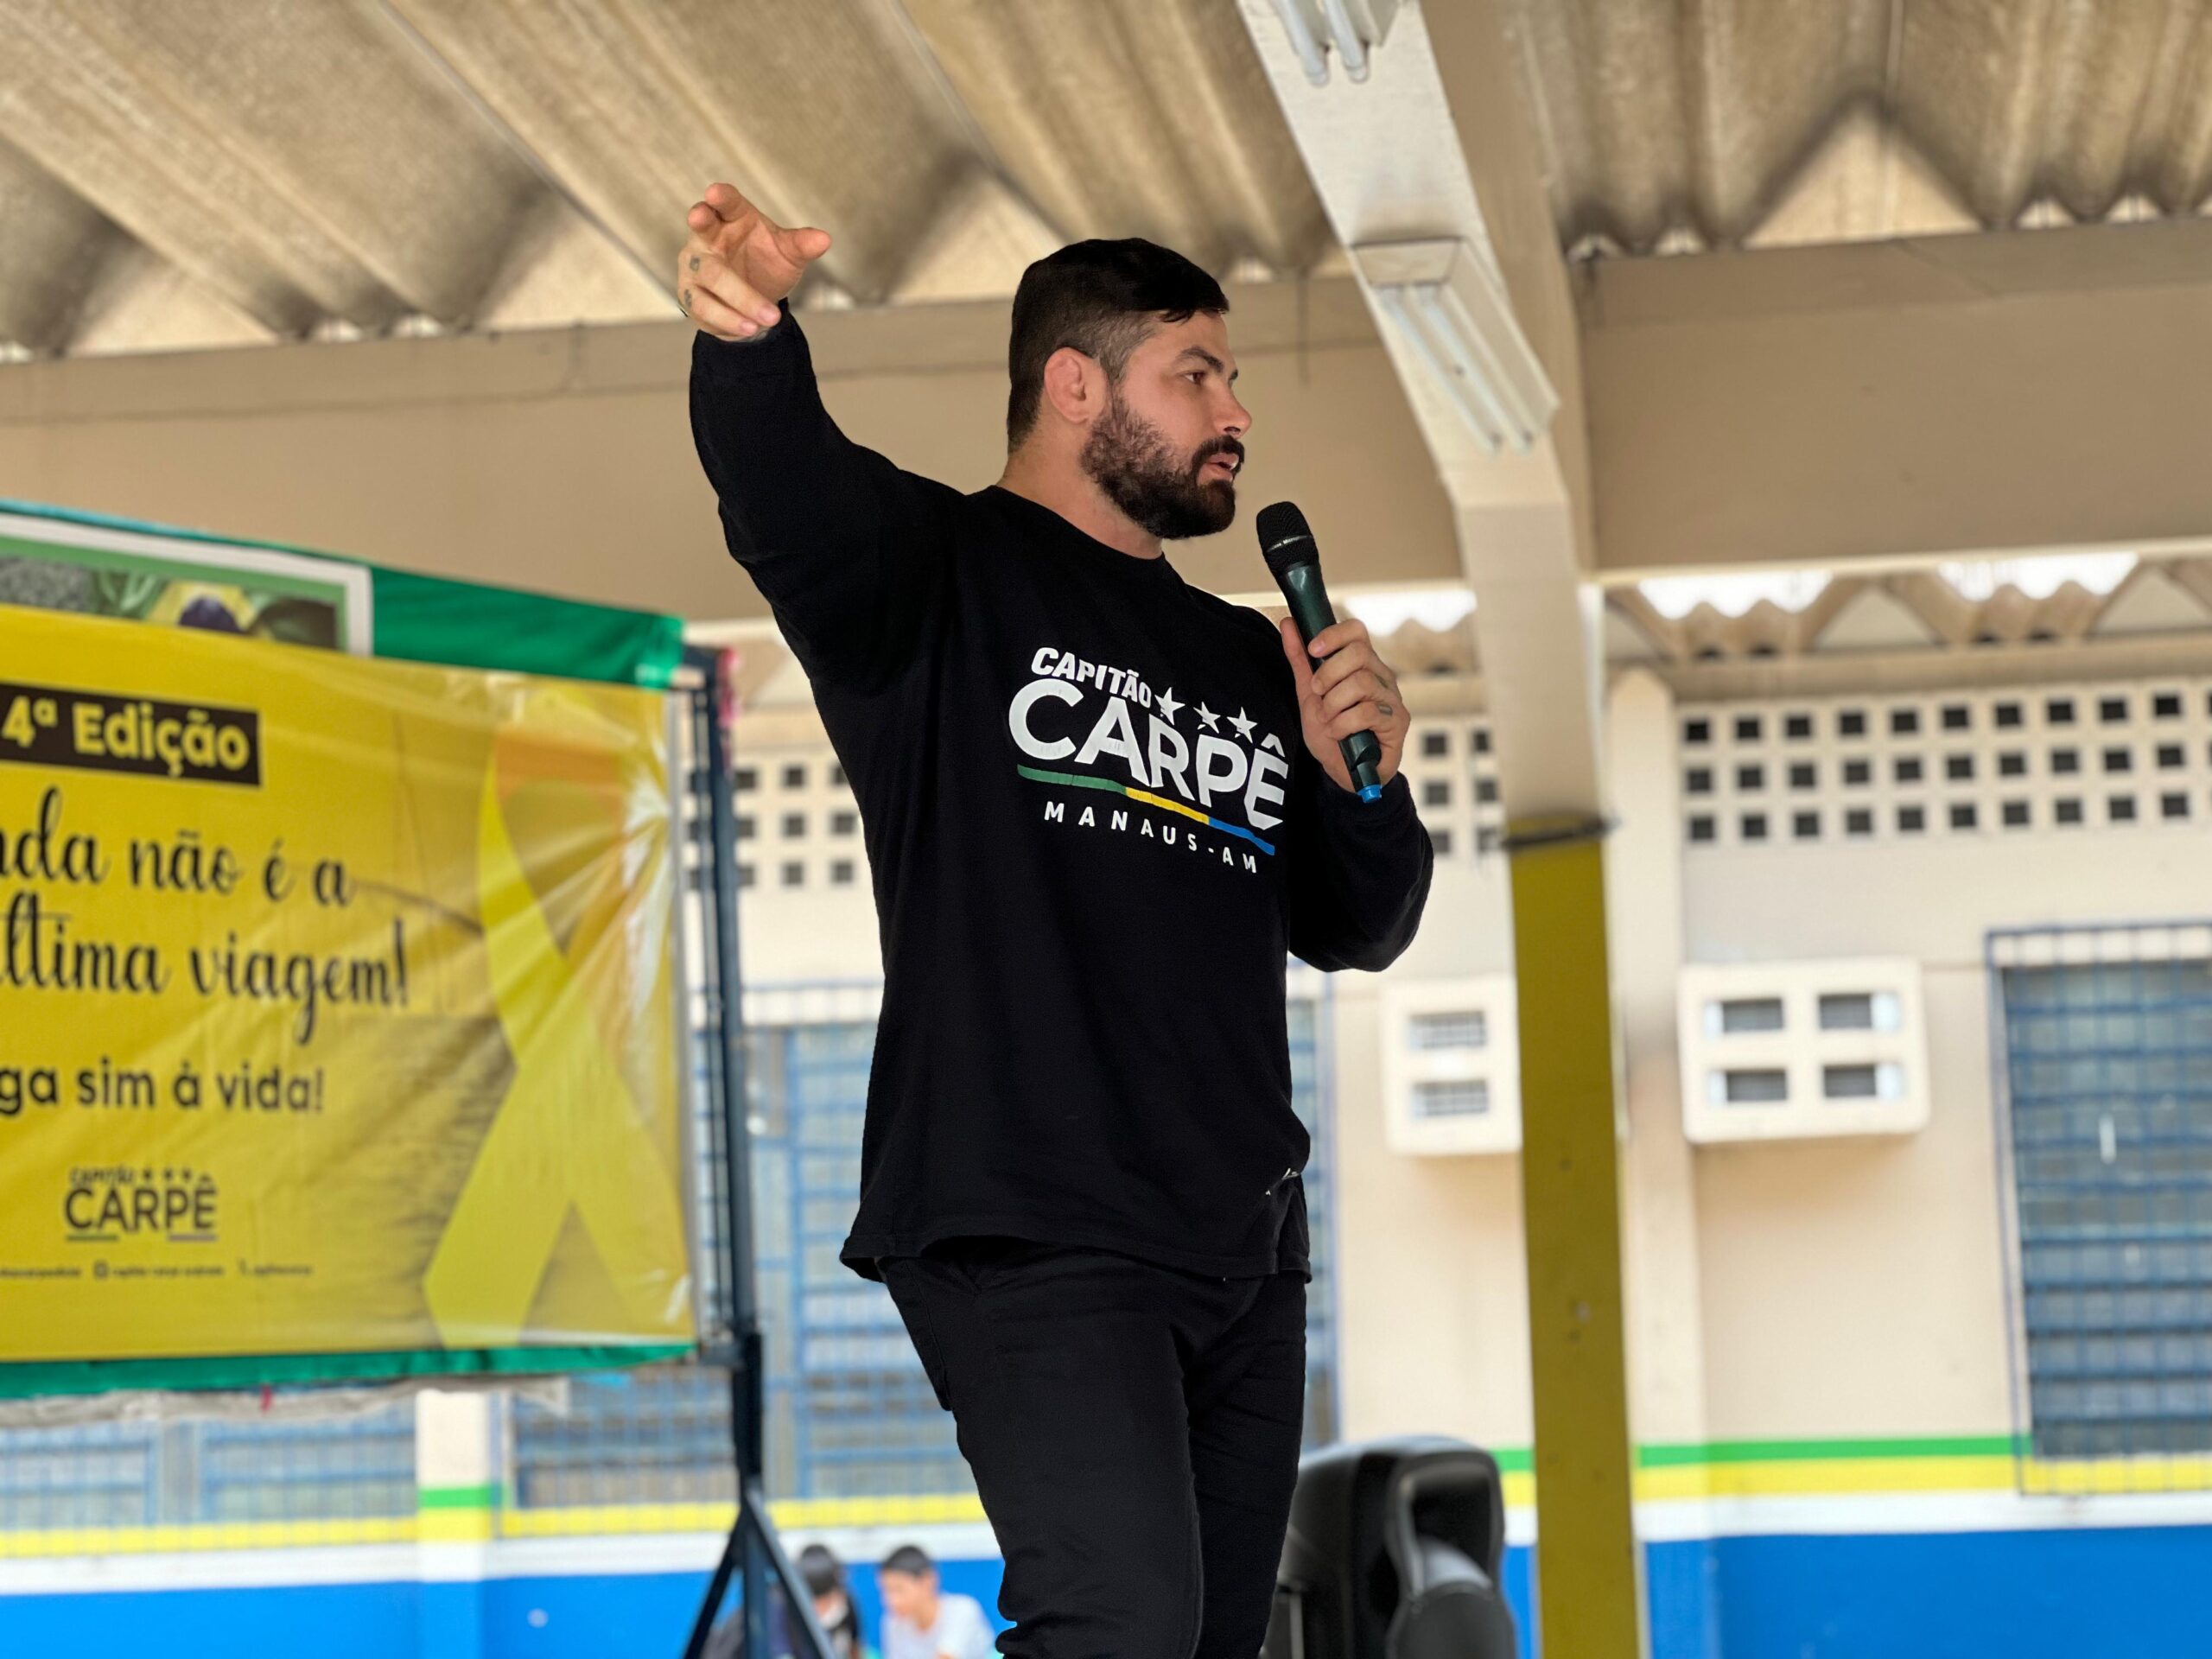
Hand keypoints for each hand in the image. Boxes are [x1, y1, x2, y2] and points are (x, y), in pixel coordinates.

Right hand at [678, 181, 831, 340]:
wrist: (752, 303)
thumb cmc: (766, 263)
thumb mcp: (788, 254)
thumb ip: (802, 245)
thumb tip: (824, 239)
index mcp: (732, 218)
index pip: (726, 203)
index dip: (721, 197)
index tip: (715, 192)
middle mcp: (707, 238)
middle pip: (702, 228)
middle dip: (700, 221)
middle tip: (699, 215)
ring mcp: (695, 266)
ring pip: (711, 275)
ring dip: (740, 297)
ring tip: (770, 317)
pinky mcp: (691, 295)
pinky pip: (705, 307)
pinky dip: (730, 319)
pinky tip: (751, 329)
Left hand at [1279, 615, 1409, 791]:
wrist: (1345, 772)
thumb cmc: (1332, 732)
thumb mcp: (1308, 695)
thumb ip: (1300, 660)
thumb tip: (1288, 623)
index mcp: (1362, 664)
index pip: (1357, 631)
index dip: (1333, 635)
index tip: (1312, 650)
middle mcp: (1381, 676)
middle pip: (1358, 653)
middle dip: (1328, 674)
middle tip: (1318, 695)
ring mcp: (1392, 698)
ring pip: (1361, 682)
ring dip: (1334, 704)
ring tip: (1328, 719)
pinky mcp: (1398, 721)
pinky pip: (1368, 711)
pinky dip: (1343, 724)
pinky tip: (1338, 733)